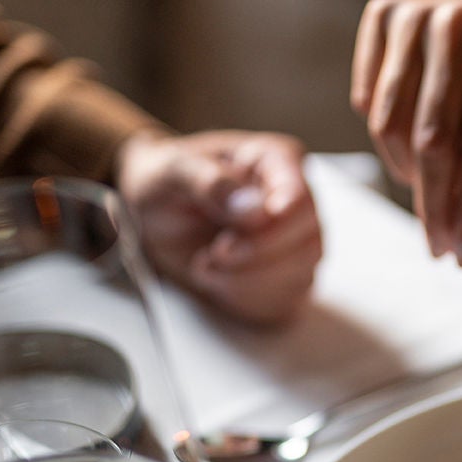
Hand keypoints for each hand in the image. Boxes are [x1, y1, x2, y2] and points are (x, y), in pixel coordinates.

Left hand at [114, 130, 321, 324]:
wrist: (152, 215)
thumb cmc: (167, 182)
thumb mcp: (173, 171)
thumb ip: (211, 182)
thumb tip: (253, 208)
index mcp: (275, 161)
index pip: (301, 194)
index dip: (284, 218)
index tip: (252, 227)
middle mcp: (293, 201)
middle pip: (308, 241)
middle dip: (257, 254)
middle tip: (216, 251)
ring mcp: (294, 242)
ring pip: (299, 275)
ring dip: (247, 281)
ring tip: (207, 264)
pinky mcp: (284, 277)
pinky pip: (284, 301)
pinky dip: (246, 298)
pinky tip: (218, 280)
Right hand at [351, 0, 461, 267]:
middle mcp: (460, 24)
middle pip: (432, 144)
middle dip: (436, 207)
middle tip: (440, 248)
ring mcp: (417, 14)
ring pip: (390, 125)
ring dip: (410, 175)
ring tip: (434, 187)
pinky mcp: (384, 13)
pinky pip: (367, 100)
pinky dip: (387, 136)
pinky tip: (413, 140)